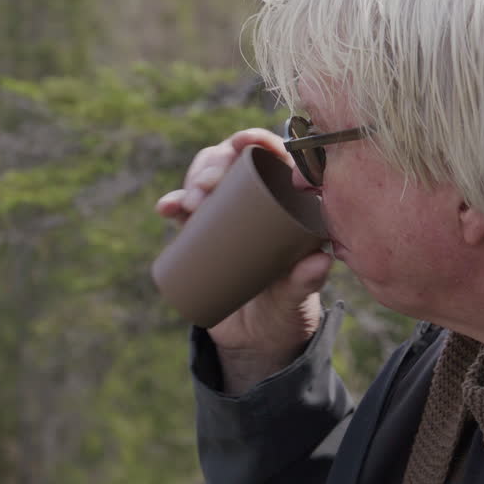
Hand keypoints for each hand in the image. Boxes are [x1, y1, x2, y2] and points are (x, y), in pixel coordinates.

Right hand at [156, 129, 333, 392]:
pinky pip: (183, 210)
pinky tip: (165, 207)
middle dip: (217, 164)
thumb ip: (308, 281)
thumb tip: (318, 261)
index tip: (249, 143)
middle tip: (208, 186)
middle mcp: (254, 200)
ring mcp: (225, 215)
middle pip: (233, 163)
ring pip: (206, 180)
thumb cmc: (287, 311)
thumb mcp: (299, 297)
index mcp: (287, 203)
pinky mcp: (200, 233)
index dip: (261, 142)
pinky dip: (172, 204)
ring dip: (194, 181)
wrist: (255, 341)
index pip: (275, 160)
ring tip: (191, 202)